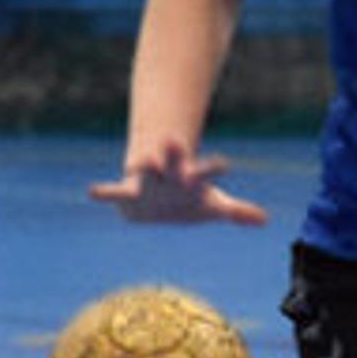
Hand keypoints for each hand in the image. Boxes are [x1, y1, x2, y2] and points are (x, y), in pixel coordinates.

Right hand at [88, 139, 269, 227]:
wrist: (158, 195)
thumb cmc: (188, 199)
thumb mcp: (212, 206)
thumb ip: (236, 211)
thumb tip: (265, 219)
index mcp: (190, 177)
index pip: (205, 171)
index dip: (214, 168)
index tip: (224, 163)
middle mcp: (168, 174)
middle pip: (172, 161)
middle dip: (172, 152)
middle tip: (173, 138)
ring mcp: (147, 180)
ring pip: (143, 170)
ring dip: (142, 166)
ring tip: (140, 161)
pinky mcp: (128, 193)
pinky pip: (114, 192)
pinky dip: (104, 193)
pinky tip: (92, 191)